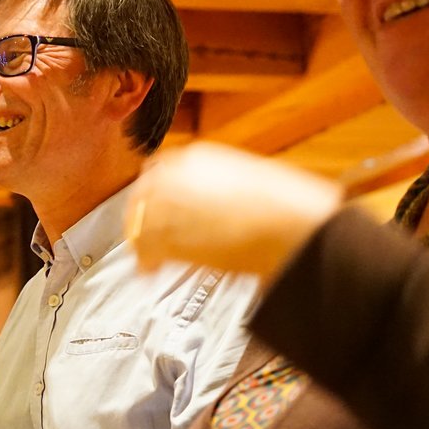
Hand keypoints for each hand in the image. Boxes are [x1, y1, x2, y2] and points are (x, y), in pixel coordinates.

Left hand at [126, 141, 343, 278]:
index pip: (159, 172)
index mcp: (196, 157)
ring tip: (149, 259)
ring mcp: (167, 204)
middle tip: (145, 235)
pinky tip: (151, 270)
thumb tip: (217, 203)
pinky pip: (144, 250)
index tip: (159, 208)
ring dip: (143, 242)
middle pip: (141, 197)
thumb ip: (221, 188)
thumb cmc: (284, 204)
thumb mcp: (250, 180)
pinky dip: (147, 263)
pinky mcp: (166, 235)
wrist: (290, 223)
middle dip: (142, 217)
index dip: (157, 196)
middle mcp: (175, 175)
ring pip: (139, 223)